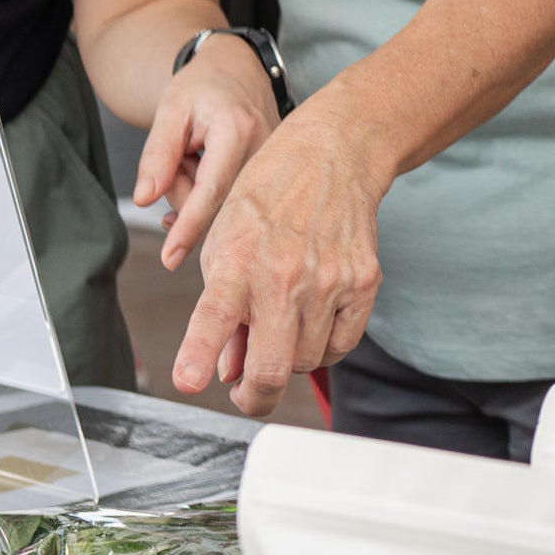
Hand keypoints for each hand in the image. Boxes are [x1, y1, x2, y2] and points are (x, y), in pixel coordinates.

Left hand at [130, 36, 279, 269]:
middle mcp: (266, 150)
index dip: (189, 227)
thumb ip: (157, 156)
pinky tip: (207, 169)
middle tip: (182, 156)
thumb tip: (145, 199)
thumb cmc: (202, 87)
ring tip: (199, 154)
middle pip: (216, 204)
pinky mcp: (276, 175)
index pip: (210, 191)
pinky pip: (237, 201)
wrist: (236, 71)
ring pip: (225, 206)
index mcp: (238, 130)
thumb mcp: (170, 112)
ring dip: (199, 189)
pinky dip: (213, 192)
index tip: (170, 258)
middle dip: (184, 191)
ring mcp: (276, 165)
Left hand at [174, 96, 386, 416]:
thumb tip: (229, 371)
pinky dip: (324, 346)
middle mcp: (283, 273)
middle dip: (254, 398)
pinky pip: (342, 346)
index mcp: (237, 260)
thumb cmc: (268, 200)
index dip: (199, 355)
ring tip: (282, 326)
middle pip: (272, 369)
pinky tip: (312, 320)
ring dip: (290, 359)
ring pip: (307, 362)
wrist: (332, 157)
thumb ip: (223, 312)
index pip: (214, 317)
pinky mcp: (364, 282)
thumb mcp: (224, 245)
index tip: (190, 383)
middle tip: (247, 396)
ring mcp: (329, 281)